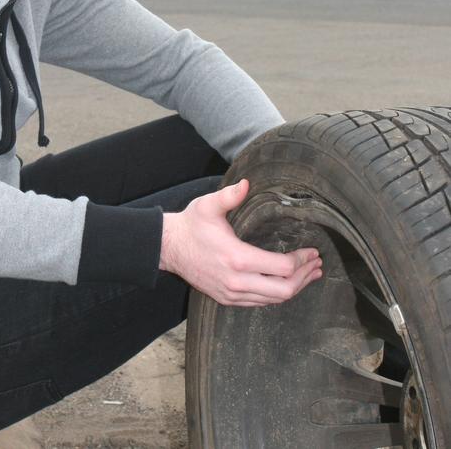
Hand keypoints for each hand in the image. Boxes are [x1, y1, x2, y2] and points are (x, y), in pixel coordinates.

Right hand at [159, 179, 321, 305]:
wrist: (169, 247)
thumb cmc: (191, 225)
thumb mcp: (208, 205)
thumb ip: (229, 195)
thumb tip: (246, 183)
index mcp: (237, 258)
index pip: (282, 268)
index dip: (302, 261)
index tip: (312, 251)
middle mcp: (237, 282)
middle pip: (284, 290)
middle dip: (305, 278)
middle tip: (317, 266)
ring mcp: (232, 294)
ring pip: (273, 300)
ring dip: (295, 288)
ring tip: (308, 275)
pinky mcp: (227, 299)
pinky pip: (260, 303)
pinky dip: (277, 295)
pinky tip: (285, 284)